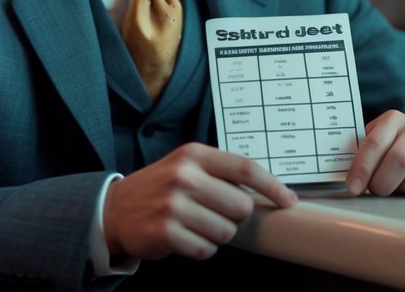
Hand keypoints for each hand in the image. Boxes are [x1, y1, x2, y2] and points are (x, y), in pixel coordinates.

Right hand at [103, 142, 296, 260]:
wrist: (116, 209)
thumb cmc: (161, 187)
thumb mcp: (187, 166)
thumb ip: (221, 172)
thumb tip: (269, 190)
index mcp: (194, 155)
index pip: (245, 169)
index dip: (272, 186)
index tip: (288, 200)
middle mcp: (184, 176)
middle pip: (241, 206)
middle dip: (234, 216)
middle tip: (212, 212)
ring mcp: (173, 205)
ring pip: (226, 232)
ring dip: (216, 234)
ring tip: (195, 224)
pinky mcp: (165, 233)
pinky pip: (206, 250)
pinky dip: (200, 248)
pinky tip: (184, 236)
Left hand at [346, 110, 404, 196]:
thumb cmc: (404, 146)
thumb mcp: (383, 139)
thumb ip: (364, 150)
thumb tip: (339, 169)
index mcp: (394, 119)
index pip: (375, 142)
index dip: (362, 168)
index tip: (353, 188)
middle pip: (399, 160)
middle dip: (383, 183)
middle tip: (377, 191)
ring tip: (400, 187)